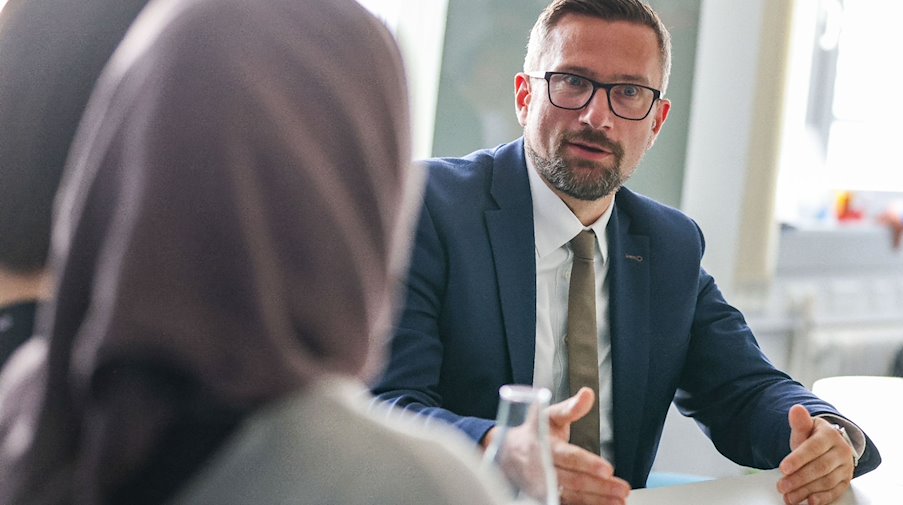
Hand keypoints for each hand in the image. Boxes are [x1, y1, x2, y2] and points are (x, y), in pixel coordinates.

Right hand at [482, 387, 629, 504]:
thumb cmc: (532, 432)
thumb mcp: (549, 415)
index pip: (567, 456)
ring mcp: (542, 486)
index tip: (608, 469)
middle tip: (622, 488)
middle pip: (573, 480)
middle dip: (600, 486)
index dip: (587, 463)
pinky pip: (566, 504)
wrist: (506, 453)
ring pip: (571, 496)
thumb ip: (571, 408)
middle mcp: (541, 469)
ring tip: (619, 500)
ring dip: (596, 500)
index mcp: (543, 445)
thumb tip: (588, 394)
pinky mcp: (544, 497)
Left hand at [777, 404, 854, 504]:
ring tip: (789, 496)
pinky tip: (810, 501)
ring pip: (827, 481)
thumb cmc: (813, 437)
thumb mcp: (805, 428)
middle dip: (799, 479)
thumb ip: (799, 423)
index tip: (783, 468)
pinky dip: (822, 498)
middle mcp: (841, 451)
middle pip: (820, 468)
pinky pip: (835, 491)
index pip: (813, 448)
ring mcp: (846, 467)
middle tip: (782, 486)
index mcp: (830, 435)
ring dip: (807, 491)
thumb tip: (796, 410)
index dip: (798, 459)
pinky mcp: (846, 481)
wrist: (830, 445)